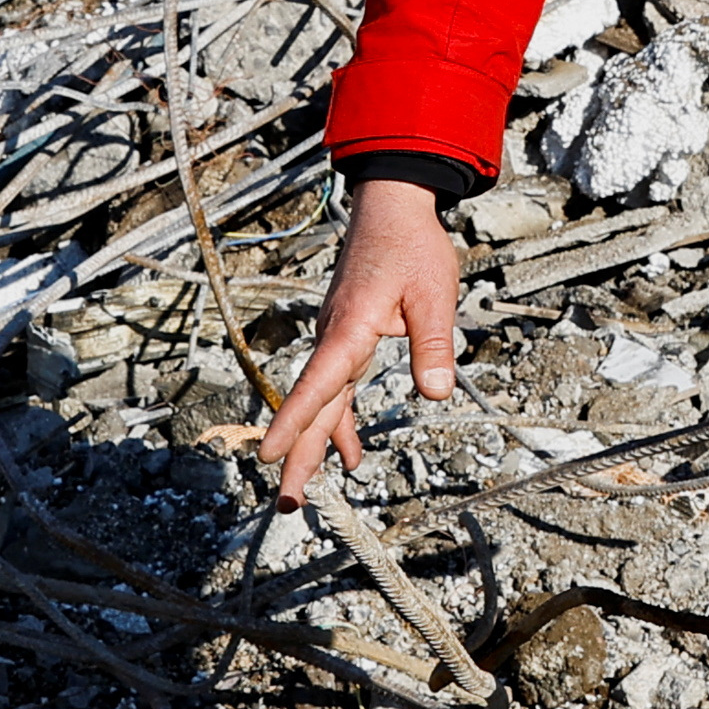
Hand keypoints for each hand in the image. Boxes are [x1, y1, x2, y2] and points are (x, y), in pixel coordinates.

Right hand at [264, 178, 460, 504]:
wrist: (391, 207)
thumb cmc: (410, 244)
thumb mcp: (433, 292)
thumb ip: (433, 344)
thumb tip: (437, 392)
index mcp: (350, 328)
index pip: (318, 384)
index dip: (294, 423)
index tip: (271, 456)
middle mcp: (335, 338)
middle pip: (312, 406)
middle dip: (298, 455)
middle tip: (290, 502)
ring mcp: (337, 339)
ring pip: (320, 401)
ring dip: (313, 445)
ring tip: (306, 493)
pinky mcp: (346, 338)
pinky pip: (335, 388)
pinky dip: (337, 421)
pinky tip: (348, 451)